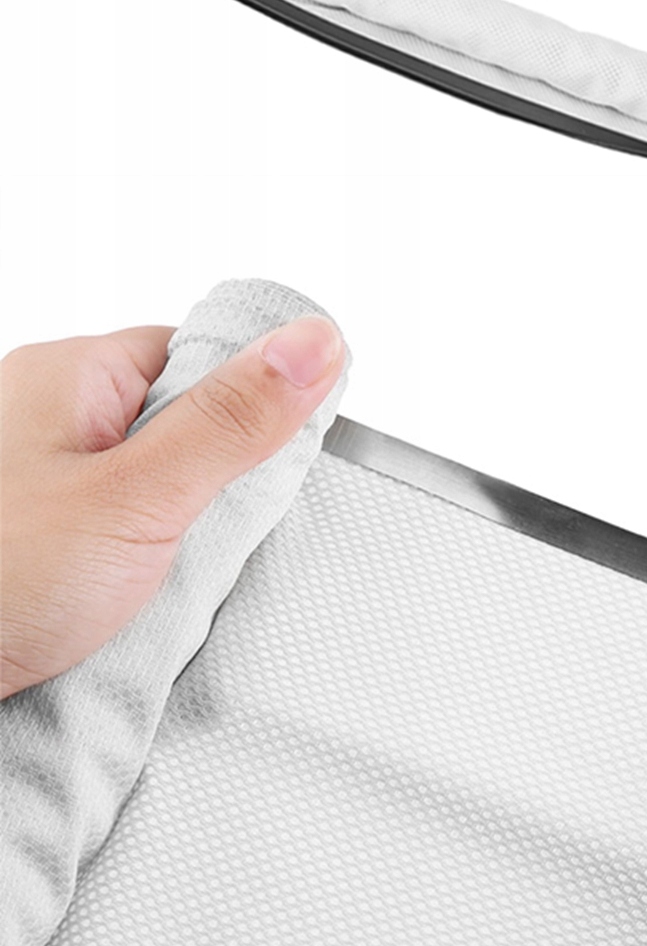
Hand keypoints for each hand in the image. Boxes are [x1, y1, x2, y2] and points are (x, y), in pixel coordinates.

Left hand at [0, 317, 344, 698]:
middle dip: (212, 486)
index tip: (270, 470)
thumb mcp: (139, 499)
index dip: (249, 410)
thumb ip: (233, 422)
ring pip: (146, 484)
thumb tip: (319, 340)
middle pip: (176, 424)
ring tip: (161, 585)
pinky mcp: (26, 535)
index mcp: (69, 374)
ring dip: (173, 536)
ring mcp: (30, 474)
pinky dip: (131, 570)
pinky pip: (109, 533)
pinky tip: (126, 605)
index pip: (198, 358)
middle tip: (211, 542)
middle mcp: (41, 412)